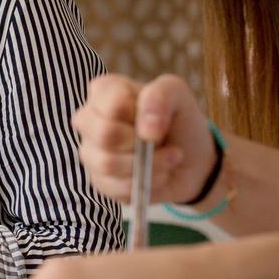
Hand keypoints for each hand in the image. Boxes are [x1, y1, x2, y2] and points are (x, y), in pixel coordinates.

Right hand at [72, 74, 215, 203]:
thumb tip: (146, 129)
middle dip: (140, 142)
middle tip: (159, 140)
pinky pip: (115, 186)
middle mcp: (89, 121)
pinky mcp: (99, 180)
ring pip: (107, 163)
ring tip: (168, 158)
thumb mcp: (178, 95)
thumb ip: (161, 95)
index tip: (157, 115)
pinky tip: (156, 174)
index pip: (110, 102)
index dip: (139, 114)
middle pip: (103, 134)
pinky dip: (144, 181)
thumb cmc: (177, 120)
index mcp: (103, 92)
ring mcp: (91, 152)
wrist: (189, 159)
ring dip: (148, 164)